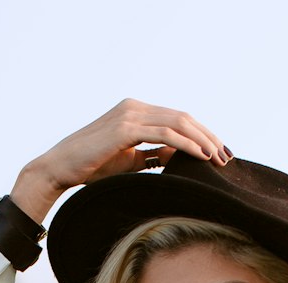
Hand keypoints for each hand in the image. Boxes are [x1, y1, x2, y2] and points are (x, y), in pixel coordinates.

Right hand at [10, 99, 229, 223]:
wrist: (60, 169)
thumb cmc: (90, 168)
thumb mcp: (129, 161)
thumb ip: (151, 155)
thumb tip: (176, 156)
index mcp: (136, 113)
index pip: (177, 119)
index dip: (201, 135)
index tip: (218, 153)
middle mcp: (135, 108)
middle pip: (183, 117)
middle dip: (208, 137)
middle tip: (227, 156)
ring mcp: (130, 114)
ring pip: (178, 122)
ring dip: (203, 140)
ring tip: (219, 158)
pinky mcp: (125, 128)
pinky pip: (164, 133)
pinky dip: (186, 143)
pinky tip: (200, 155)